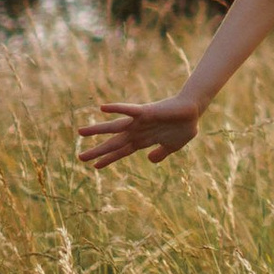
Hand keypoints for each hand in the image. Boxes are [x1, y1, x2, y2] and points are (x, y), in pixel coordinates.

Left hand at [77, 99, 199, 169]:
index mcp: (143, 140)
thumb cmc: (184, 127)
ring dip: (97, 130)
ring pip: (114, 127)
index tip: (95, 166)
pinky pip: (128, 109)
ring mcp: (139, 122)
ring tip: (80, 132)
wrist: (193, 111)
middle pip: (113, 143)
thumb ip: (161, 153)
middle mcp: (137, 131)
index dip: (109, 159)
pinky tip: (102, 108)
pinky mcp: (146, 112)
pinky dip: (116, 108)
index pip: (121, 151)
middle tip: (80, 158)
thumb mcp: (172, 146)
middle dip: (98, 151)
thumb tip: (150, 160)